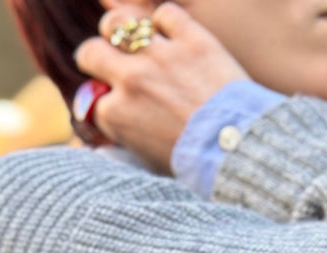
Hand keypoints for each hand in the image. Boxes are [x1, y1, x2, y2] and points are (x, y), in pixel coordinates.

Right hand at [74, 1, 248, 172]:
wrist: (235, 150)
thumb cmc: (193, 163)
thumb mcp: (146, 160)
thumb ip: (122, 138)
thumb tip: (106, 131)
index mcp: (116, 115)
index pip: (92, 100)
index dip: (104, 100)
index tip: (114, 103)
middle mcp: (131, 80)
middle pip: (91, 53)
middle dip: (95, 58)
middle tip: (107, 61)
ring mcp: (160, 56)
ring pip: (118, 23)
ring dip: (120, 30)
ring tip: (130, 38)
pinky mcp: (191, 39)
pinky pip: (164, 14)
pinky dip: (164, 22)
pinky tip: (170, 34)